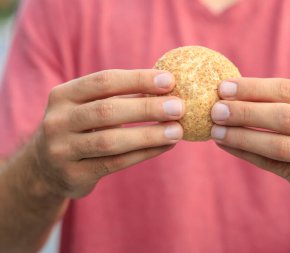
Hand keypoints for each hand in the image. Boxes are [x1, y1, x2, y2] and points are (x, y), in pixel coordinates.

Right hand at [31, 69, 184, 197]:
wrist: (46, 166)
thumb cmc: (81, 127)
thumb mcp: (91, 106)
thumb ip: (124, 96)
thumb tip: (168, 87)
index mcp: (63, 95)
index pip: (104, 81)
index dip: (138, 79)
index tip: (170, 80)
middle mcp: (58, 121)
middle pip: (107, 111)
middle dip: (147, 109)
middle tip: (179, 107)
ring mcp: (62, 150)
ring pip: (111, 141)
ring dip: (149, 135)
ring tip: (177, 131)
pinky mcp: (73, 175)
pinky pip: (114, 163)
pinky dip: (143, 154)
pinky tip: (165, 146)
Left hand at [211, 78, 289, 201]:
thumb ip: (278, 100)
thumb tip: (228, 92)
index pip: (286, 89)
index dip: (252, 88)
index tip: (223, 88)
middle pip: (282, 117)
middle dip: (244, 113)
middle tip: (215, 111)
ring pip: (276, 145)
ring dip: (241, 137)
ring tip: (215, 131)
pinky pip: (272, 165)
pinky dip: (245, 153)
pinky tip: (226, 145)